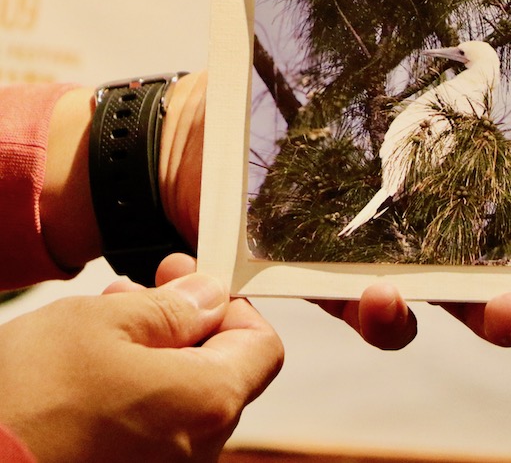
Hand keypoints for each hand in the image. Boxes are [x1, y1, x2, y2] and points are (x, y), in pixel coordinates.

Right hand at [0, 270, 282, 462]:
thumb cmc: (28, 401)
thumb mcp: (99, 324)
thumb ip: (171, 307)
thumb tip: (210, 295)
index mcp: (210, 401)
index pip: (263, 347)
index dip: (233, 307)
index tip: (192, 282)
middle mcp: (200, 448)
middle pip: (221, 372)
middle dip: (185, 323)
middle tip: (141, 288)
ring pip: (181, 399)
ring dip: (155, 353)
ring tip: (104, 319)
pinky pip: (151, 430)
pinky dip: (135, 393)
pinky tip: (92, 367)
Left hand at [161, 0, 510, 350]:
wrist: (214, 116)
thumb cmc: (314, 57)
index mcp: (474, 168)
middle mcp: (441, 226)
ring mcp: (388, 258)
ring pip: (451, 308)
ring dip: (483, 316)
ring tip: (500, 310)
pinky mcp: (325, 278)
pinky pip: (360, 312)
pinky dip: (378, 314)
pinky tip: (378, 295)